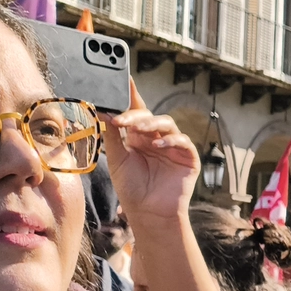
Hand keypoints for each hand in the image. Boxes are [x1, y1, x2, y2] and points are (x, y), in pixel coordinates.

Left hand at [103, 81, 198, 228]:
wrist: (148, 214)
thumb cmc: (132, 188)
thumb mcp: (116, 159)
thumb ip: (112, 135)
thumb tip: (102, 111)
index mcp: (139, 135)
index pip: (135, 108)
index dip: (130, 92)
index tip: (121, 76)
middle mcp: (156, 136)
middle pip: (149, 114)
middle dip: (135, 115)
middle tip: (121, 120)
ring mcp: (173, 146)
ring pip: (166, 123)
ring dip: (152, 124)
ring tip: (137, 130)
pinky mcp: (188, 157)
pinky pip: (182, 142)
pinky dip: (171, 140)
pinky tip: (158, 145)